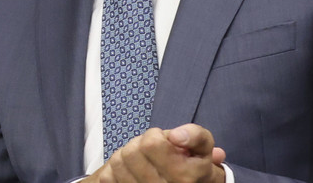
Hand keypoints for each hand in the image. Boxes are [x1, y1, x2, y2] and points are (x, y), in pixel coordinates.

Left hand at [83, 124, 225, 182]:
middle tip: (151, 151)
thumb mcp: (204, 147)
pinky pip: (107, 177)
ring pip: (117, 163)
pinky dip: (114, 169)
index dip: (155, 135)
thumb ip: (195, 135)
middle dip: (139, 144)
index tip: (165, 142)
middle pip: (130, 152)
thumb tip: (175, 136)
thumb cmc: (194, 164)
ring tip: (142, 160)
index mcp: (182, 175)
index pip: (151, 144)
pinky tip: (130, 170)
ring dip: (126, 156)